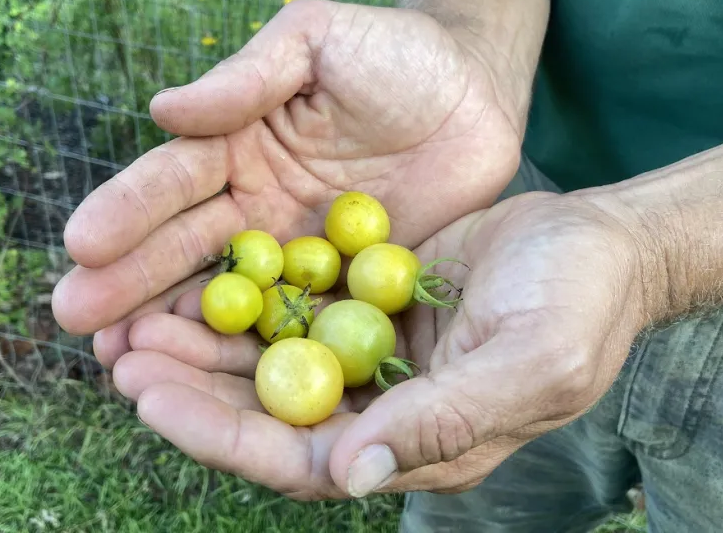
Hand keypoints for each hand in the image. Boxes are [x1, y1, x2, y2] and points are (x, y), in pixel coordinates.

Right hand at [50, 0, 522, 367]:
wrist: (477, 95)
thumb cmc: (397, 54)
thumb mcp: (317, 42)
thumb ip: (247, 76)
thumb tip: (162, 110)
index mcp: (241, 145)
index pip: (175, 180)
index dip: (129, 211)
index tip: (82, 245)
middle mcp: (258, 205)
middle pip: (186, 249)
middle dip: (131, 282)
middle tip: (78, 322)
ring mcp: (299, 252)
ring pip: (227, 295)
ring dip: (174, 326)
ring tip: (121, 361)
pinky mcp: (344, 285)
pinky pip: (295, 320)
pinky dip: (254, 349)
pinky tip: (214, 378)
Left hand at [110, 189, 648, 498]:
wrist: (597, 245)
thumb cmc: (580, 307)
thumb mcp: (528, 365)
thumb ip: (445, 424)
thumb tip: (350, 476)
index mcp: (416, 443)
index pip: (299, 459)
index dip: (222, 436)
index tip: (150, 399)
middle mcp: (384, 408)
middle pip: (270, 413)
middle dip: (194, 390)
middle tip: (125, 354)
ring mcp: (374, 355)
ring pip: (273, 360)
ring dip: (209, 343)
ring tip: (142, 316)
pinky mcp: (370, 304)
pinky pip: (296, 306)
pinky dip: (250, 297)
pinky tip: (205, 273)